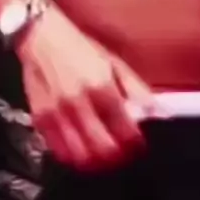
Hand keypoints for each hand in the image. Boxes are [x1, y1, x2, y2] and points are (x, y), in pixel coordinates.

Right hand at [17, 5, 158, 171]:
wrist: (43, 37)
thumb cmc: (80, 47)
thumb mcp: (113, 61)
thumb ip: (136, 88)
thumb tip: (158, 111)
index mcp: (101, 86)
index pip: (124, 129)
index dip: (135, 143)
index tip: (139, 145)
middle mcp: (79, 103)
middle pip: (103, 149)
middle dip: (118, 157)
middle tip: (124, 153)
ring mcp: (57, 114)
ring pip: (81, 156)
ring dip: (97, 162)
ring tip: (105, 156)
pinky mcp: (41, 120)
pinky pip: (59, 152)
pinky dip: (73, 157)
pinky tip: (82, 150)